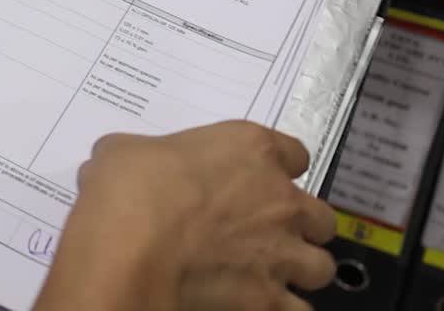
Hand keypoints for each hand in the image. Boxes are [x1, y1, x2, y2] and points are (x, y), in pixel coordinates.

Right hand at [34, 121, 337, 310]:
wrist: (130, 245)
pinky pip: (299, 310)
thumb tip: (127, 163)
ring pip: (319, 265)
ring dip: (298, 270)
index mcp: (251, 149)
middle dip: (299, 226)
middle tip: (264, 233)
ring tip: (266, 275)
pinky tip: (257, 304)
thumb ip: (145, 155)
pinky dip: (283, 308)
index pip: (294, 154)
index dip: (278, 168)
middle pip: (318, 215)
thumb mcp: (124, 151)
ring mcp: (281, 251)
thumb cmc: (129, 188)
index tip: (257, 179)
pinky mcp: (269, 298)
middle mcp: (279, 198)